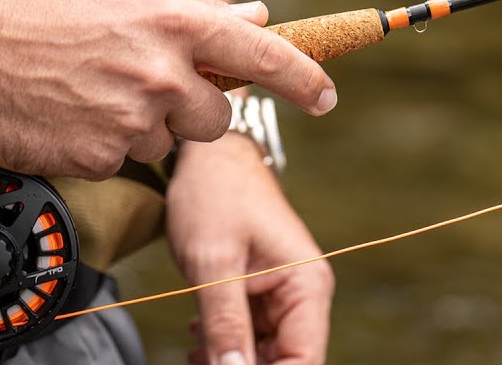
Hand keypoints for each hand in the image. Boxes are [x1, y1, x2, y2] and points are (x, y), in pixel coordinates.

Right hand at [0, 0, 336, 178]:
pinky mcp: (99, 158)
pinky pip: (124, 161)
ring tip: (92, 91)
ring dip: (144, 125)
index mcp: (175, 21)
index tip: (325, 97)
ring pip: (168, 142)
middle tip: (146, 86)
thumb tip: (255, 15)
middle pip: (216, 117)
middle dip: (192, 108)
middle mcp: (162, 73)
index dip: (304, 80)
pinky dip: (105, 144)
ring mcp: (131, 120)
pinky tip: (71, 113)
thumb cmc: (39, 5)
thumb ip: (196, 9)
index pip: (264, 57)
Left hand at [168, 135, 333, 364]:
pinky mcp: (262, 294)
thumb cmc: (215, 195)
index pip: (304, 360)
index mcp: (307, 285)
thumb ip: (225, 324)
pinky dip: (225, 345)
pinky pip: (251, 336)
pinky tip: (199, 337)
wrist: (208, 157)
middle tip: (199, 361)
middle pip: (287, 360)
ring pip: (266, 354)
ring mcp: (283, 295)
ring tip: (194, 350)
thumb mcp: (213, 263)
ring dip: (232, 360)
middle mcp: (304, 294)